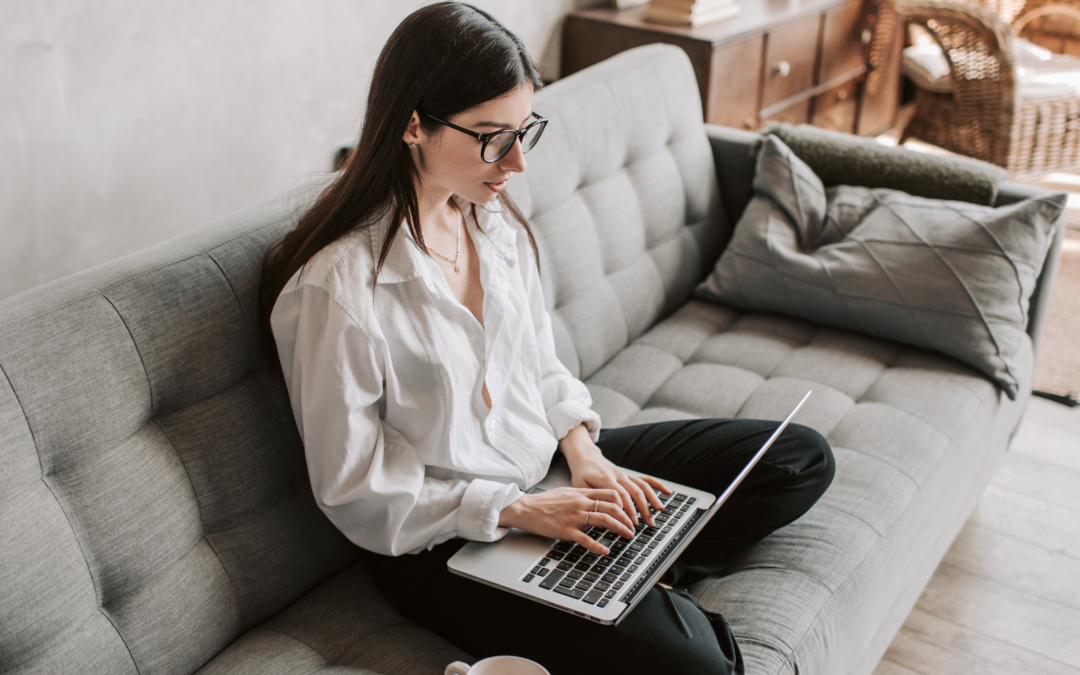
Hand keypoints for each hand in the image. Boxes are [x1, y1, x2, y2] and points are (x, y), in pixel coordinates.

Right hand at [498, 487, 635, 554]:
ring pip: (604, 519)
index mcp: (581, 493)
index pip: (610, 493)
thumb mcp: (566, 493)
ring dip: (620, 528)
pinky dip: (598, 546)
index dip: (624, 503)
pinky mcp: (567, 530)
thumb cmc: (544, 502)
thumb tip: (596, 499)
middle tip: (633, 527)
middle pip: (612, 507)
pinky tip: (606, 551)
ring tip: (627, 536)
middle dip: (627, 518)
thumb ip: (582, 495)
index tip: (630, 511)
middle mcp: (580, 503)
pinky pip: (586, 539)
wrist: (526, 508)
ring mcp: (574, 517)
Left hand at [559, 424, 670, 527]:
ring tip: (658, 512)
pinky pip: (645, 479)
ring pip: (642, 486)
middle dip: (643, 508)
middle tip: (647, 523)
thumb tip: (602, 510)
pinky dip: (657, 485)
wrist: (586, 457)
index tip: (631, 522)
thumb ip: (592, 497)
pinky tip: (667, 492)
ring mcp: (625, 475)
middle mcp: (619, 476)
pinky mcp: (629, 476)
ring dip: (652, 499)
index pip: (620, 495)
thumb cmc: (582, 474)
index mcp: (606, 478)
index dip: (627, 509)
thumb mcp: (580, 486)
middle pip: (635, 492)